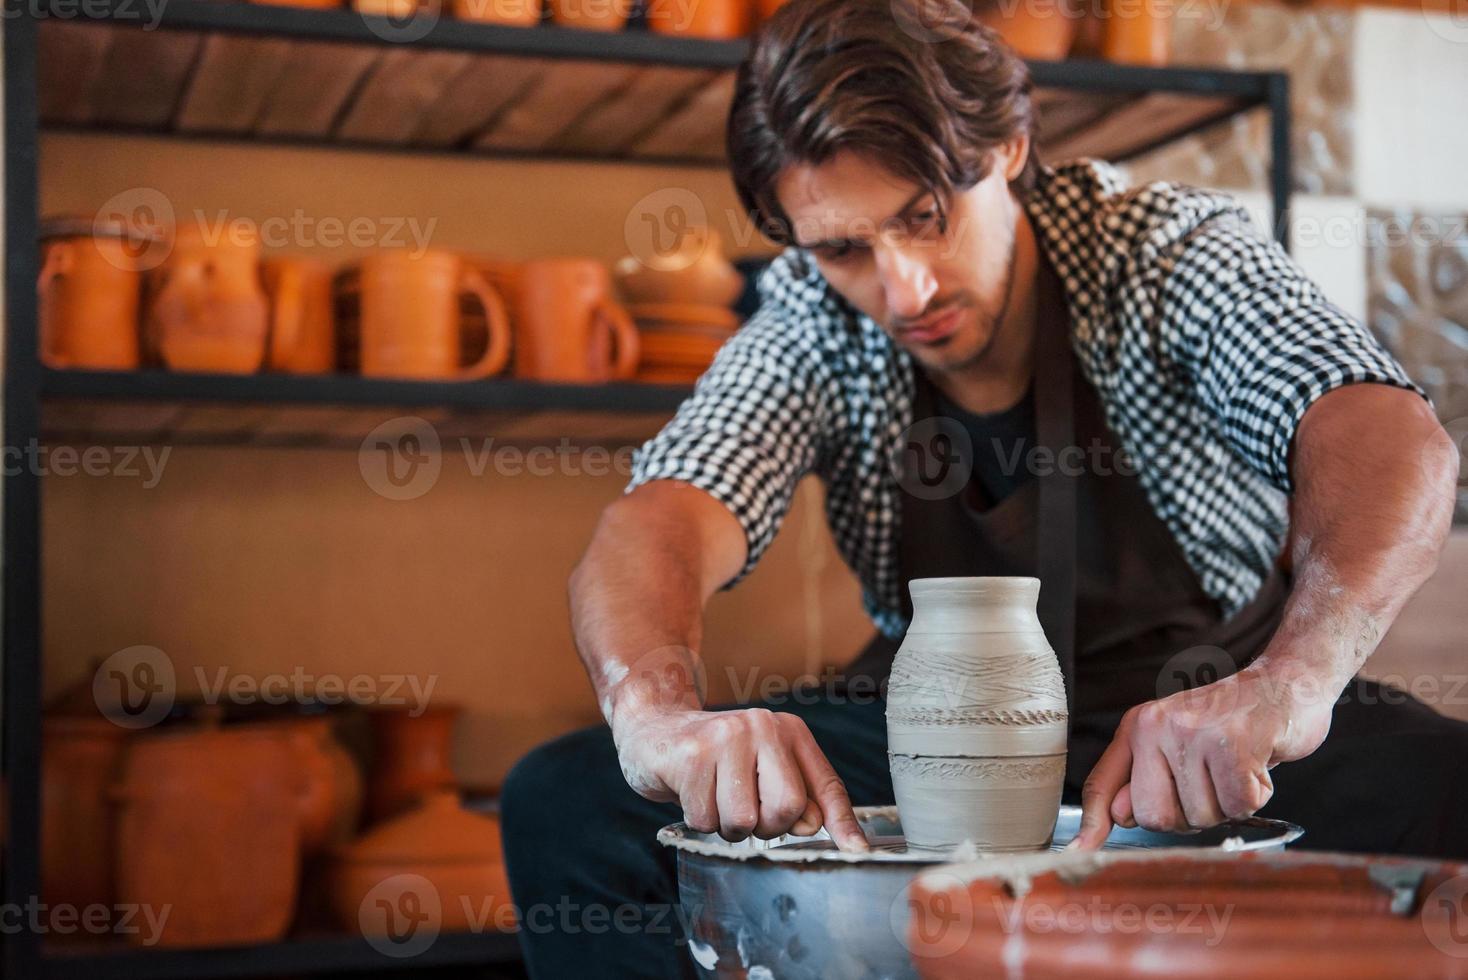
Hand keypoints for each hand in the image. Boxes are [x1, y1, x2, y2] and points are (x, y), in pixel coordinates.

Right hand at [614, 708, 869, 852]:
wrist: (653, 726)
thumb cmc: (712, 757)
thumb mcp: (759, 769)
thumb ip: (793, 794)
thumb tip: (815, 828)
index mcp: (788, 732)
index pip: (824, 785)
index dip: (842, 823)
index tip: (857, 852)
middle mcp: (763, 727)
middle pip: (787, 808)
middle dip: (764, 825)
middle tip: (741, 806)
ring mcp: (726, 737)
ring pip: (743, 821)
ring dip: (724, 824)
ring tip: (712, 795)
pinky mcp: (691, 755)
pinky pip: (705, 819)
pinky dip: (696, 817)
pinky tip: (689, 789)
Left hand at [1070, 663, 1333, 848]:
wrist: (1286, 684)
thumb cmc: (1231, 722)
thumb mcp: (1176, 741)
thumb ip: (1144, 777)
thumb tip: (1118, 816)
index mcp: (1138, 726)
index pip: (1104, 783)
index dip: (1092, 823)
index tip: (1078, 850)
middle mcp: (1158, 726)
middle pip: (1155, 816)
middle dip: (1188, 815)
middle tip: (1211, 781)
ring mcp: (1195, 734)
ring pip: (1201, 816)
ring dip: (1227, 805)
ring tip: (1234, 766)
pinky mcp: (1235, 745)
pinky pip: (1238, 806)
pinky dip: (1255, 797)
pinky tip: (1255, 766)